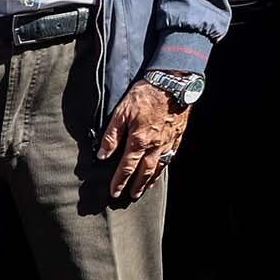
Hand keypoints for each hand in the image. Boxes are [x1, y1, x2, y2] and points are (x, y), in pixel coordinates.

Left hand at [98, 81, 189, 200]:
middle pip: (145, 171)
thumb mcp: (121, 113)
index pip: (127, 167)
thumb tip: (102, 154)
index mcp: (138, 141)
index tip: (114, 193)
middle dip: (137, 185)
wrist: (172, 83)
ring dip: (151, 179)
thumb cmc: (145, 95)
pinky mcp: (178, 134)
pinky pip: (171, 155)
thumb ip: (111, 135)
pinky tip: (162, 168)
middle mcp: (155, 145)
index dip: (119, 181)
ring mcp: (168, 141)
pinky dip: (165, 165)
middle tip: (131, 196)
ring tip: (146, 188)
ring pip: (159, 166)